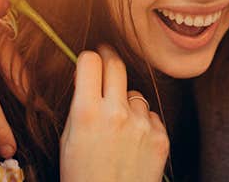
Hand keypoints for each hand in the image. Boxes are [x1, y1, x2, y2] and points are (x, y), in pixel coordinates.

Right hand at [60, 46, 169, 181]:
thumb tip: (87, 79)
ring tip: (118, 128)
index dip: (89, 59)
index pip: (90, 61)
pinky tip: (133, 143)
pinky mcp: (160, 137)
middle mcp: (117, 113)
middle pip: (116, 65)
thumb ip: (80, 106)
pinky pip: (151, 115)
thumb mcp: (68, 140)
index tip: (91, 60)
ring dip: (127, 102)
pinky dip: (143, 123)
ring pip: (135, 94)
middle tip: (107, 60)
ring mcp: (142, 124)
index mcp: (87, 112)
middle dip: (110, 60)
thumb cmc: (83, 177)